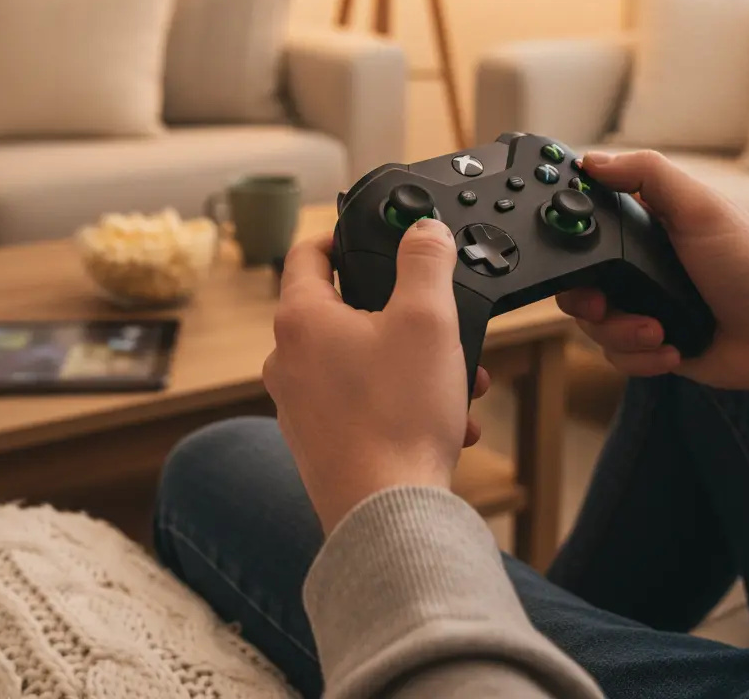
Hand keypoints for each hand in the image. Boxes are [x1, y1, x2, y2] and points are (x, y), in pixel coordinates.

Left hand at [264, 219, 486, 532]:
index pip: (307, 252)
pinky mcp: (319, 441)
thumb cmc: (398, 417)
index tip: (367, 236)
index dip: (339, 235)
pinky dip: (403, 402)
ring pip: (364, 362)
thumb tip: (423, 231)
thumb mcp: (427, 319)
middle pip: (346, 312)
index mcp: (301, 320)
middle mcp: (288, 360)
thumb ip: (425, 261)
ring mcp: (300, 405)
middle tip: (442, 326)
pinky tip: (446, 422)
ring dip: (414, 364)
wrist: (387, 516)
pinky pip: (365, 403)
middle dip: (405, 316)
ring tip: (459, 383)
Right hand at [556, 150, 748, 418]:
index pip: (581, 224)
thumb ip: (647, 173)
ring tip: (657, 330)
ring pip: (589, 323)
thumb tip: (590, 161)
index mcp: (641, 226)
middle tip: (602, 303)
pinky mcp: (644, 343)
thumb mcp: (701, 207)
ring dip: (621, 332)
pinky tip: (670, 348)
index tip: (562, 247)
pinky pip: (613, 355)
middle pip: (573, 280)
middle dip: (585, 298)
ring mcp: (637, 305)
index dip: (564, 235)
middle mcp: (633, 265)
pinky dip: (639, 356)